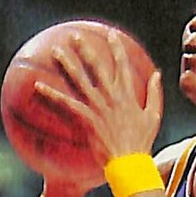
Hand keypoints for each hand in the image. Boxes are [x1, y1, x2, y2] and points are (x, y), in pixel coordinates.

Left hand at [34, 30, 162, 167]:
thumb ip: (154, 93)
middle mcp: (112, 96)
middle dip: (86, 48)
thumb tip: (157, 74)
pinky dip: (51, 94)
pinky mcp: (87, 118)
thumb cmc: (142, 142)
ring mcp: (98, 106)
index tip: (111, 34)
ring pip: (79, 80)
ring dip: (67, 63)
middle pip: (97, 66)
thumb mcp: (153, 116)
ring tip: (56, 51)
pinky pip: (66, 103)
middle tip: (75, 36)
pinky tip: (37, 86)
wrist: (130, 162)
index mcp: (127, 94)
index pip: (122, 64)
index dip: (117, 47)